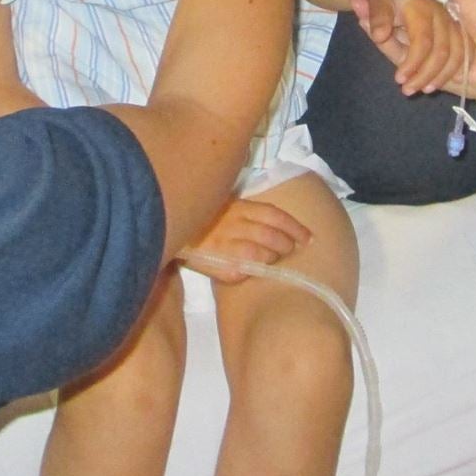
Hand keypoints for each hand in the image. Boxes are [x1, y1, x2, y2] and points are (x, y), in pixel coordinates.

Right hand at [178, 196, 313, 282]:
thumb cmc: (203, 221)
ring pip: (262, 254)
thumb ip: (247, 211)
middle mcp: (233, 224)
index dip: (295, 228)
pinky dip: (253, 271)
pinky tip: (253, 270)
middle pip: (272, 237)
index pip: (275, 216)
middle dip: (288, 245)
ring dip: (273, 258)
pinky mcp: (219, 266)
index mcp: (238, 207)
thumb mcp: (224, 205)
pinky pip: (244, 271)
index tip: (310, 238)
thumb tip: (281, 223)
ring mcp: (226, 246)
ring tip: (274, 260)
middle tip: (292, 250)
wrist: (166, 231)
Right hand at [349, 0, 475, 118]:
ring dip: (373, 22)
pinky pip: (401, 58)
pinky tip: (370, 29)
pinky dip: (385, 46)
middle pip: (396, 15)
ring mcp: (430, 51)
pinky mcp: (426, 72)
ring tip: (356, 5)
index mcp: (446, 5)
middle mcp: (435, 27)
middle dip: (373, 4)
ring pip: (394, 36)